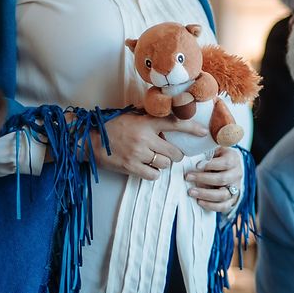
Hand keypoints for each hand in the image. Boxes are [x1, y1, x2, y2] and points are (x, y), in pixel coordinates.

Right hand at [91, 113, 206, 180]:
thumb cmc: (111, 127)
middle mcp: (144, 138)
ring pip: (165, 164)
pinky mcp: (131, 167)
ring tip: (155, 159)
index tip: (204, 132)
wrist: (90, 141)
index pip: (174, 123)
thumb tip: (168, 117)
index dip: (191, 128)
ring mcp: (138, 154)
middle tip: (171, 153)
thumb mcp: (131, 117)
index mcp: (145, 123)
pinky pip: (153, 175)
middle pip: (174, 152)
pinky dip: (153, 173)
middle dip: (176, 154)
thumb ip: (149, 118)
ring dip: (164, 164)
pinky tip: (148, 167)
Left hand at [185, 147, 243, 211]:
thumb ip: (208, 150)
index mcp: (234, 159)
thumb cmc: (218, 157)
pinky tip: (199, 202)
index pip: (225, 163)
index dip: (211, 164)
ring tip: (191, 192)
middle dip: (203, 178)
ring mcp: (235, 188)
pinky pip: (223, 206)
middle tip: (188, 177)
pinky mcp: (232, 200)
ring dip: (205, 194)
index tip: (196, 165)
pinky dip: (211, 205)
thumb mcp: (216, 149)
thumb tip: (194, 150)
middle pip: (222, 179)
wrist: (229, 168)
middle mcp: (237, 174)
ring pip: (222, 194)